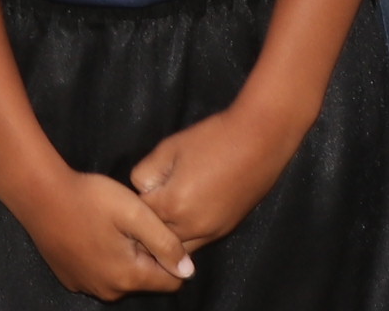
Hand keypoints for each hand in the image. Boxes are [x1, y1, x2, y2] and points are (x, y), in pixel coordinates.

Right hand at [0, 160, 195, 297]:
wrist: (39, 195)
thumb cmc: (90, 199)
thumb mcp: (134, 212)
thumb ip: (165, 242)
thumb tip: (188, 270)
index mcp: (128, 276)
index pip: (171, 282)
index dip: (170, 255)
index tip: (157, 230)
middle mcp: (108, 291)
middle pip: (145, 279)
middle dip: (147, 255)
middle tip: (133, 222)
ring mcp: (87, 287)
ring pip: (122, 277)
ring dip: (124, 257)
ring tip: (112, 225)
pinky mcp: (71, 279)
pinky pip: (100, 274)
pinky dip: (103, 258)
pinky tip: (93, 232)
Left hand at [130, 98, 301, 248]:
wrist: (259, 140)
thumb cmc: (212, 139)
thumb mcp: (169, 148)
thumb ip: (146, 173)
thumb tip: (142, 189)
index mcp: (172, 205)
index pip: (138, 217)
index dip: (132, 204)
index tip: (128, 198)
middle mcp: (191, 227)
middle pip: (155, 240)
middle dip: (146, 227)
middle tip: (138, 213)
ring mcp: (211, 233)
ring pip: (176, 250)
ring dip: (166, 238)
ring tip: (160, 220)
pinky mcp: (225, 231)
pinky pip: (197, 245)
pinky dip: (186, 237)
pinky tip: (183, 220)